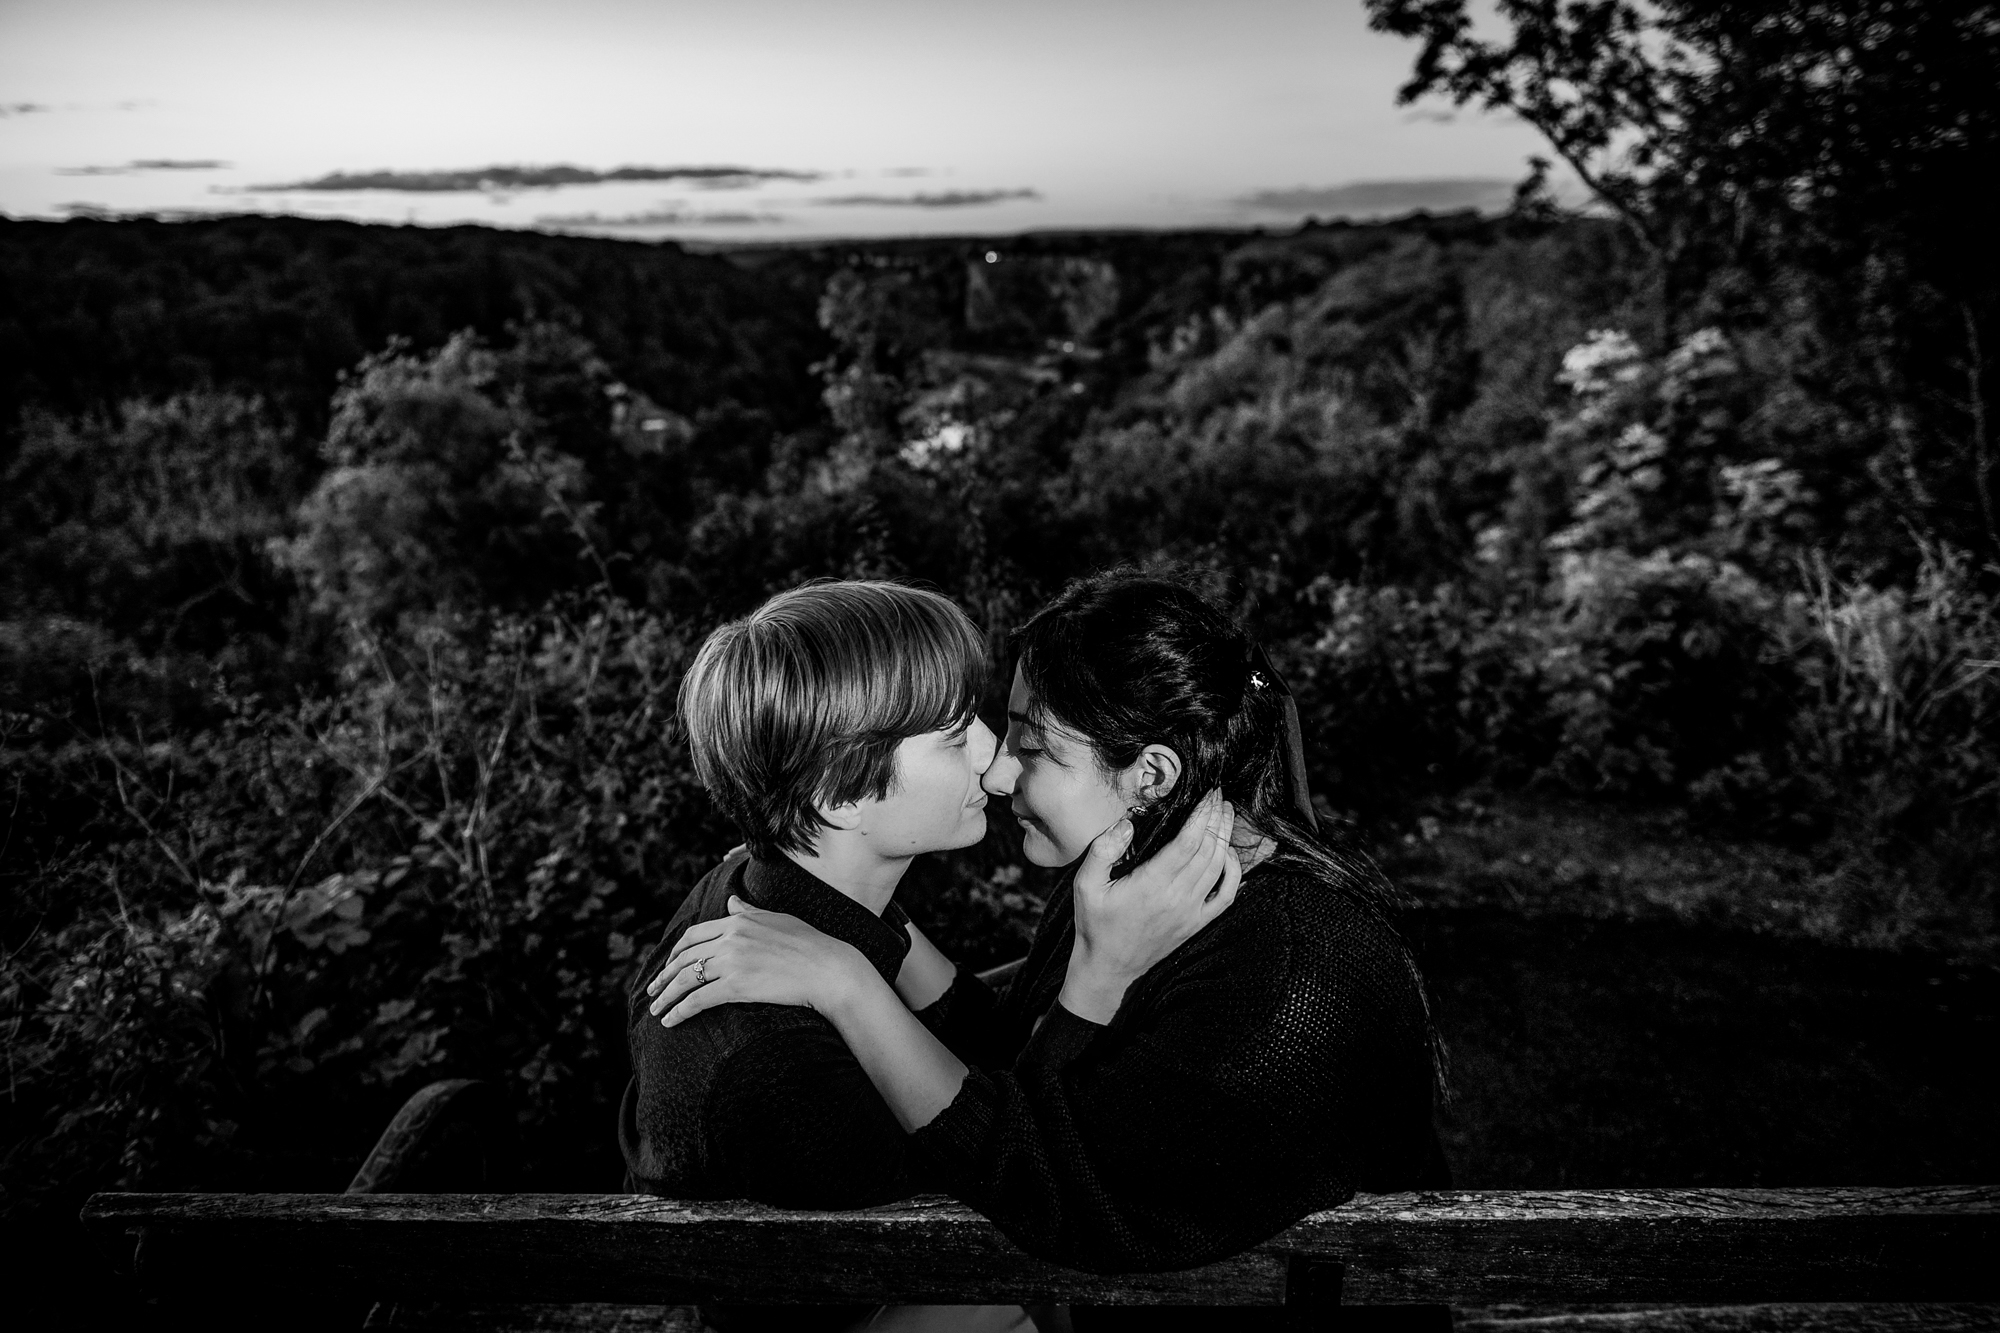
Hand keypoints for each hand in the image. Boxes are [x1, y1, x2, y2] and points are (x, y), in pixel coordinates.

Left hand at [646, 896, 870, 1027]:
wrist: (829, 968)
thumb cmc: (810, 945)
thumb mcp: (777, 920)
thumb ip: (750, 912)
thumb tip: (732, 901)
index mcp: (738, 921)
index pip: (695, 935)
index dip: (675, 952)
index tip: (668, 966)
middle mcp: (730, 938)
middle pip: (684, 957)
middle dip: (664, 976)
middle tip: (653, 990)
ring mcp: (732, 961)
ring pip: (686, 978)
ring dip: (666, 996)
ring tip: (656, 1010)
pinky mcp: (736, 986)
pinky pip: (698, 999)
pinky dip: (680, 1011)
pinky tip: (671, 1021)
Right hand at [1060, 787, 1241, 1023]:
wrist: (1109, 968)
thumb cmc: (1095, 924)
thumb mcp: (1085, 885)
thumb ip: (1103, 850)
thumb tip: (1126, 823)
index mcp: (1152, 884)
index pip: (1188, 841)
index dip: (1202, 814)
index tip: (1208, 793)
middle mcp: (1177, 897)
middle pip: (1208, 849)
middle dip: (1217, 819)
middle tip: (1219, 795)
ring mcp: (1191, 912)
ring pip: (1218, 867)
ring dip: (1225, 838)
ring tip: (1225, 814)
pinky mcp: (1197, 923)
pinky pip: (1227, 895)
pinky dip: (1234, 872)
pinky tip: (1229, 854)